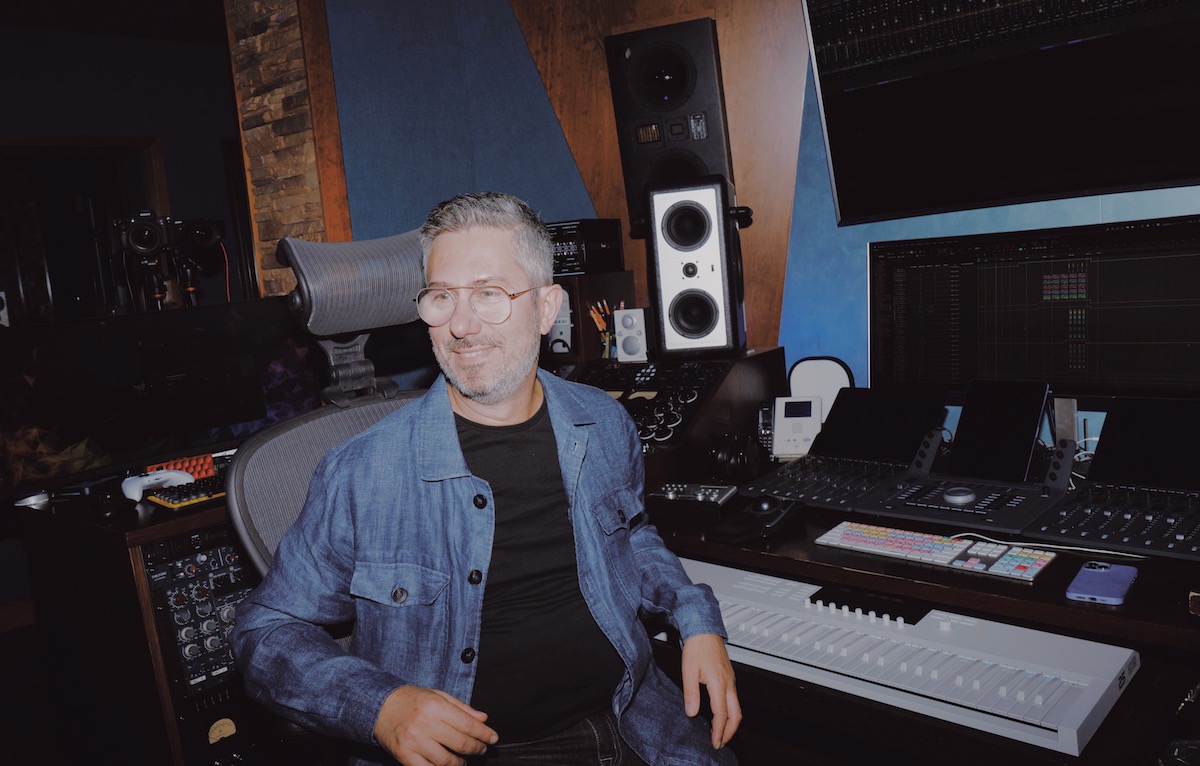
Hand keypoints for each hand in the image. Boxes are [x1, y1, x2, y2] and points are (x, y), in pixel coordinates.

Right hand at [373, 685, 498, 765]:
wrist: (380, 706)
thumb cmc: (411, 700)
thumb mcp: (438, 696)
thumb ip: (462, 708)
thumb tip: (483, 719)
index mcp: (435, 706)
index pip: (467, 724)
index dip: (484, 734)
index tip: (492, 738)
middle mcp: (425, 724)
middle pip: (460, 743)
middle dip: (476, 748)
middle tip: (481, 749)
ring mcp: (414, 742)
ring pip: (446, 761)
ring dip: (460, 763)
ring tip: (463, 759)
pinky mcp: (404, 755)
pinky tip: (446, 765)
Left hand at [681, 633, 741, 748]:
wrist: (704, 631)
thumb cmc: (697, 647)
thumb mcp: (688, 670)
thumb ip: (691, 693)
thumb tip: (692, 712)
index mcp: (718, 682)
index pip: (721, 713)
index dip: (719, 730)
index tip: (715, 741)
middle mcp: (728, 683)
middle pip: (736, 714)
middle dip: (730, 732)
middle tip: (720, 742)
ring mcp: (731, 680)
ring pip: (737, 707)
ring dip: (731, 723)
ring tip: (721, 733)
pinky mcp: (729, 678)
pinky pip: (734, 699)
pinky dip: (730, 712)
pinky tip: (721, 714)